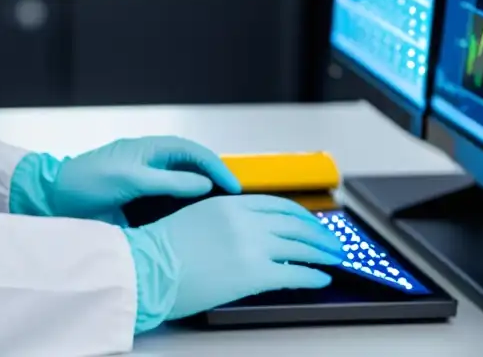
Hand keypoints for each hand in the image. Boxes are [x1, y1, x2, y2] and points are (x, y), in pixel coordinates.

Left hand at [45, 136, 241, 221]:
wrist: (53, 199)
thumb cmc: (85, 183)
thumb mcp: (130, 180)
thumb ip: (168, 181)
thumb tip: (203, 183)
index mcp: (148, 149)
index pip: (192, 151)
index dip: (216, 166)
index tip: (234, 185)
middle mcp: (148, 160)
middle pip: (190, 164)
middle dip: (214, 176)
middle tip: (233, 198)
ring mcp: (142, 178)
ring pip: (180, 180)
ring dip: (200, 192)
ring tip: (219, 209)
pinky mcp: (135, 197)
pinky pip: (166, 196)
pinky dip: (183, 204)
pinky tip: (190, 218)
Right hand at [123, 195, 343, 331]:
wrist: (148, 269)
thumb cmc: (162, 249)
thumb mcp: (196, 219)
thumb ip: (225, 220)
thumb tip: (248, 234)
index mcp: (230, 203)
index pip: (278, 205)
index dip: (302, 215)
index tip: (312, 222)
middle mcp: (245, 220)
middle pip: (295, 223)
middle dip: (320, 234)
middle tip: (333, 242)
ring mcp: (252, 246)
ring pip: (301, 246)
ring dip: (322, 253)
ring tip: (334, 259)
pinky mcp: (255, 274)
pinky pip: (295, 273)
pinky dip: (313, 276)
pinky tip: (321, 278)